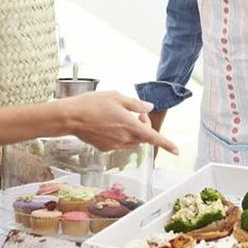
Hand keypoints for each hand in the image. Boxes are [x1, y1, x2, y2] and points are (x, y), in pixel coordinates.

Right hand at [64, 91, 178, 154]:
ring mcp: (114, 145)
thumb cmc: (92, 104)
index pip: (154, 138)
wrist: (70, 117)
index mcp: (130, 126)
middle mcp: (124, 138)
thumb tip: (149, 108)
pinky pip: (119, 143)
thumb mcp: (117, 97)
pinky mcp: (105, 148)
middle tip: (136, 113)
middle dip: (144, 126)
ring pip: (132, 141)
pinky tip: (108, 124)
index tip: (176, 150)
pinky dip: (120, 135)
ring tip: (121, 116)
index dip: (167, 144)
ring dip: (133, 131)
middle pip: (143, 137)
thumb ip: (135, 104)